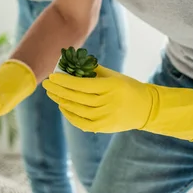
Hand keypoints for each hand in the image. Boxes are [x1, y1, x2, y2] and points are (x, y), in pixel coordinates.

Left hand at [43, 65, 192, 140]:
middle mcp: (108, 103)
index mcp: (111, 87)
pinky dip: (70, 115)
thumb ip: (92, 71)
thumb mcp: (112, 75)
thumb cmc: (127, 86)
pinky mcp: (104, 127)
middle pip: (77, 97)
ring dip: (62, 101)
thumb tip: (70, 65)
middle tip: (47, 84)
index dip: (65, 81)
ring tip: (52, 94)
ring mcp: (106, 117)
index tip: (52, 76)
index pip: (82, 85)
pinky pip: (82, 123)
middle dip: (59, 90)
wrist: (146, 108)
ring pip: (77, 110)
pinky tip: (63, 106)